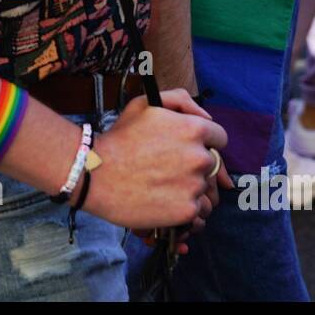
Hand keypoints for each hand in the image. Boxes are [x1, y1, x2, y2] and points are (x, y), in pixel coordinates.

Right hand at [86, 89, 231, 237]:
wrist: (94, 173)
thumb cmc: (118, 138)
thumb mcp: (146, 104)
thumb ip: (181, 100)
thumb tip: (206, 118)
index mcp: (194, 129)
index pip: (220, 139)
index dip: (205, 144)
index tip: (189, 152)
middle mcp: (199, 157)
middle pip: (213, 167)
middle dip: (196, 169)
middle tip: (171, 172)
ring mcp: (194, 185)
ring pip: (207, 192)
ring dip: (193, 192)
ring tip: (168, 191)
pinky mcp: (186, 210)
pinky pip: (199, 214)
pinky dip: (187, 213)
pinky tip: (168, 206)